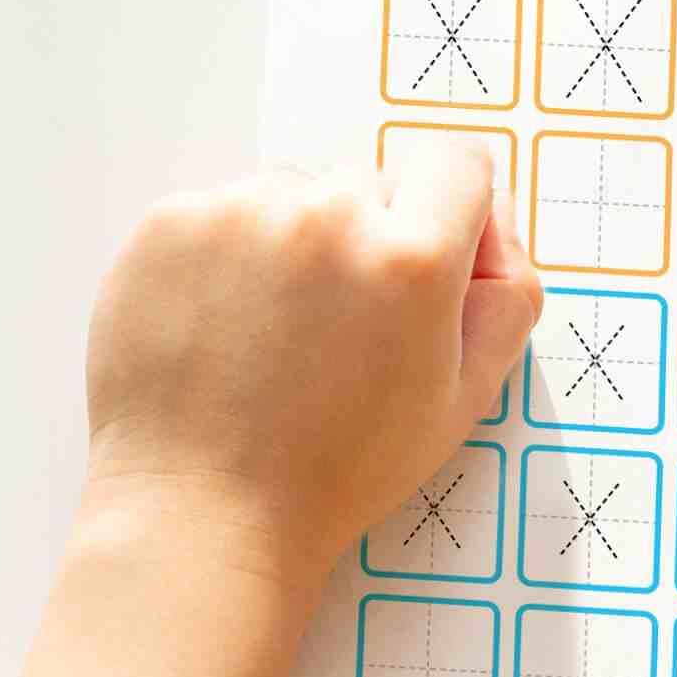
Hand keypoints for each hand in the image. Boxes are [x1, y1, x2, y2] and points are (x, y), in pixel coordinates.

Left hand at [80, 142, 540, 599]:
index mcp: (412, 258)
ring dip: (297, 240)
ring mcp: (238, 214)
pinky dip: (229, 254)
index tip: (428, 256)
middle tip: (344, 323)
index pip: (459, 161)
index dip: (454, 209)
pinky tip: (227, 326)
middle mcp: (328, 217)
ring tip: (276, 332)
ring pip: (295, 193)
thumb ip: (508, 295)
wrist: (203, 514)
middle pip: (372, 181)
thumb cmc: (339, 467)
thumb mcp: (468, 397)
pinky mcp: (168, 225)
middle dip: (370, 236)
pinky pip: (222, 209)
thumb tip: (491, 223)